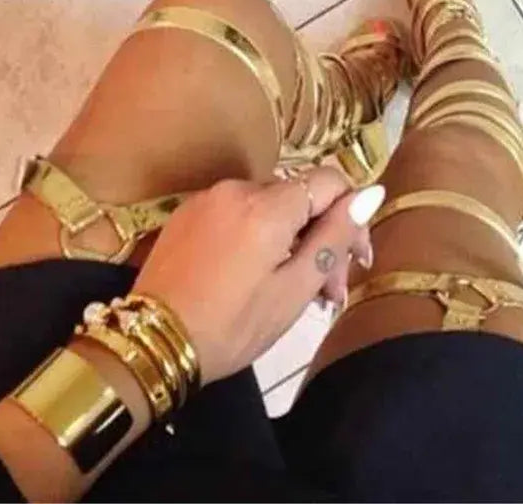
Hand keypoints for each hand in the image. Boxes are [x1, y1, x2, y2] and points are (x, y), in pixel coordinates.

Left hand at [131, 167, 384, 383]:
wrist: (152, 341)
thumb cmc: (231, 326)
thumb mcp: (293, 290)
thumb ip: (334, 237)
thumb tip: (370, 194)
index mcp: (267, 207)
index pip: (330, 181)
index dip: (352, 213)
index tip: (355, 257)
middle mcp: (237, 189)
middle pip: (300, 197)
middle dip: (323, 236)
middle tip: (329, 290)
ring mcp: (209, 198)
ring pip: (270, 207)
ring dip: (292, 239)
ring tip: (295, 288)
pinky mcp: (190, 213)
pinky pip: (239, 213)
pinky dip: (259, 236)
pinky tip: (257, 273)